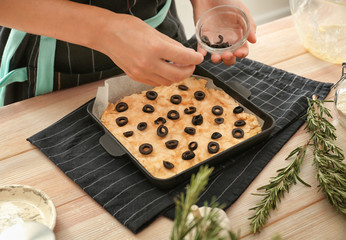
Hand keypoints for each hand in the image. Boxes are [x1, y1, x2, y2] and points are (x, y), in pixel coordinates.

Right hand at [0, 1, 203, 85]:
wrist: (105, 35)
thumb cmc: (127, 28)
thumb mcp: (153, 31)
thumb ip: (170, 44)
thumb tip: (184, 54)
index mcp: (155, 48)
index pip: (183, 58)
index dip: (195, 59)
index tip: (198, 58)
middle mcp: (148, 63)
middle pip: (178, 75)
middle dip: (189, 71)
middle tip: (191, 65)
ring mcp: (141, 72)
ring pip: (168, 82)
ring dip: (177, 76)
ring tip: (178, 67)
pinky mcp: (136, 77)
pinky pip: (156, 83)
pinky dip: (165, 78)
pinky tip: (165, 70)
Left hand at [191, 0, 256, 64]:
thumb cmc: (227, 1)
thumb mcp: (241, 11)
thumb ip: (249, 25)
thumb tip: (254, 40)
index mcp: (238, 36)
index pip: (242, 50)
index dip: (241, 54)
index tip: (239, 53)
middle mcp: (227, 41)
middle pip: (229, 57)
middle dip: (229, 59)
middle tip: (226, 55)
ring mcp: (215, 41)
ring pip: (216, 56)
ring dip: (217, 59)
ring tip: (215, 57)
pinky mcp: (203, 38)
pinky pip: (202, 49)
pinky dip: (202, 53)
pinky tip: (203, 53)